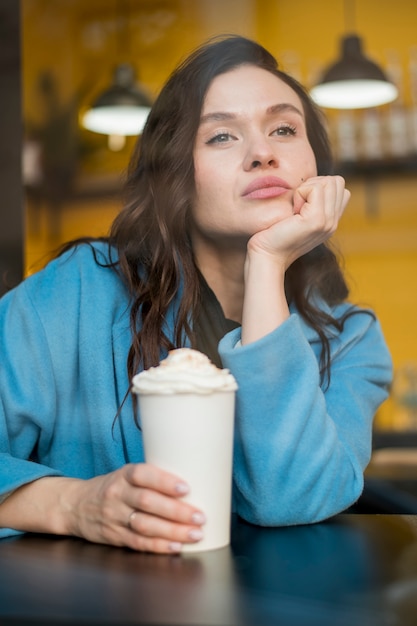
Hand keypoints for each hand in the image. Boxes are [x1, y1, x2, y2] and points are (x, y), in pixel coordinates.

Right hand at [66, 463, 205, 552]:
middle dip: (176, 511)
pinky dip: (158, 546)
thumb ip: (152, 479)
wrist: (76, 505)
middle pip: (147, 502)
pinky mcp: (114, 536)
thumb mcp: (126, 475)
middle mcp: (117, 495)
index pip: (142, 474)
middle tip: (199, 517)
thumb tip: (193, 483)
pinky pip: (138, 543)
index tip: (186, 488)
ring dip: (172, 531)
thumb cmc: (113, 487)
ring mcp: (114, 517)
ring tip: (194, 534)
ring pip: (144, 525)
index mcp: (123, 475)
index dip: (164, 481)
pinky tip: (175, 547)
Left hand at [248, 175, 349, 269]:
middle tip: (297, 204)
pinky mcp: (317, 220)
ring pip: (329, 182)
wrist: (267, 256)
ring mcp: (328, 222)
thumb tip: (311, 182)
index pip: (339, 188)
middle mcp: (333, 222)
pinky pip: (315, 188)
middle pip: (337, 182)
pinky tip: (292, 211)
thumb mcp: (296, 217)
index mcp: (330, 221)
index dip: (319, 186)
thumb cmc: (273, 235)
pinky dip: (300, 193)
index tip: (301, 203)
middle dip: (314, 184)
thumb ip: (309, 204)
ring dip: (307, 189)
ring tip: (295, 209)